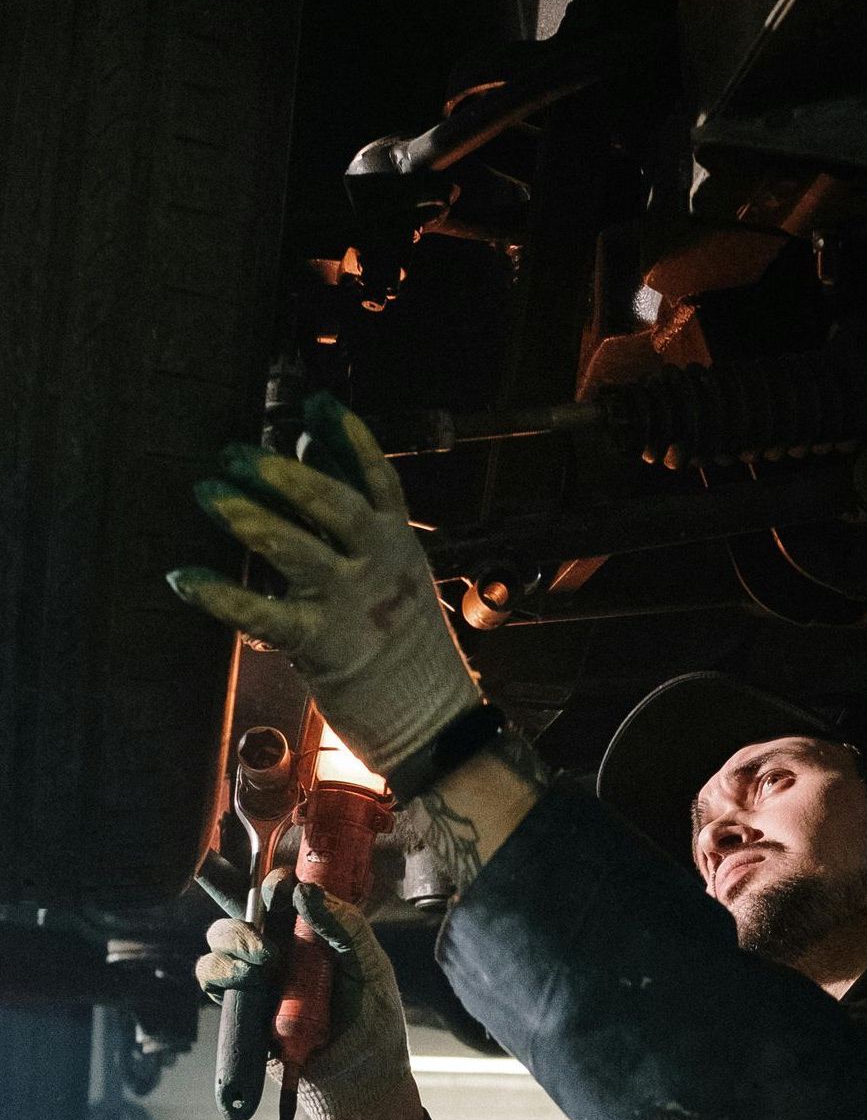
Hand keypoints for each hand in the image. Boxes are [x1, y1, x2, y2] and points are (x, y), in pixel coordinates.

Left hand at [168, 394, 478, 783]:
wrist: (430, 717)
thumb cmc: (402, 638)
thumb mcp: (393, 568)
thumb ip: (353, 513)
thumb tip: (308, 448)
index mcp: (398, 540)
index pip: (377, 477)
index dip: (347, 437)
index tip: (314, 402)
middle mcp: (378, 564)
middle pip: (332, 503)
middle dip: (280, 474)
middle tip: (234, 452)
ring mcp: (351, 603)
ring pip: (295, 548)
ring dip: (247, 517)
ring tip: (206, 492)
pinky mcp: (321, 644)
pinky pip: (262, 613)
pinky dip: (218, 595)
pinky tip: (183, 577)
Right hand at [198, 881, 412, 1119]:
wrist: (360, 1081)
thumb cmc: (372, 1021)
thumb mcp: (370, 966)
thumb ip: (346, 926)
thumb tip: (306, 893)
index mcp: (312, 931)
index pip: (282, 891)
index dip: (274, 882)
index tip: (281, 890)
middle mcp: (281, 948)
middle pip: (241, 911)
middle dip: (245, 916)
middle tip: (267, 941)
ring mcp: (259, 977)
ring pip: (219, 942)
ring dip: (232, 946)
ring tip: (260, 966)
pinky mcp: (243, 1007)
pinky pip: (213, 980)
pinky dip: (220, 975)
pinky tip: (247, 982)